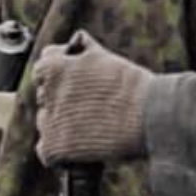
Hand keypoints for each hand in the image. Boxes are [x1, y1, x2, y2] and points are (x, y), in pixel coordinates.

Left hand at [35, 30, 152, 165]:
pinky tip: (81, 150)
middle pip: (45, 98)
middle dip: (62, 103)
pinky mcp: (54, 148)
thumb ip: (86, 50)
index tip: (74, 84)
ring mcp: (50, 121)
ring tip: (90, 130)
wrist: (153, 116)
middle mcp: (48, 92)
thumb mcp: (107, 58)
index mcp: (56, 67)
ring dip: (62, 127)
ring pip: (46, 124)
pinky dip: (61, 154)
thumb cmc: (136, 88)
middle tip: (89, 110)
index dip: (59, 77)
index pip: (43, 68)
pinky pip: (47, 152)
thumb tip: (78, 41)